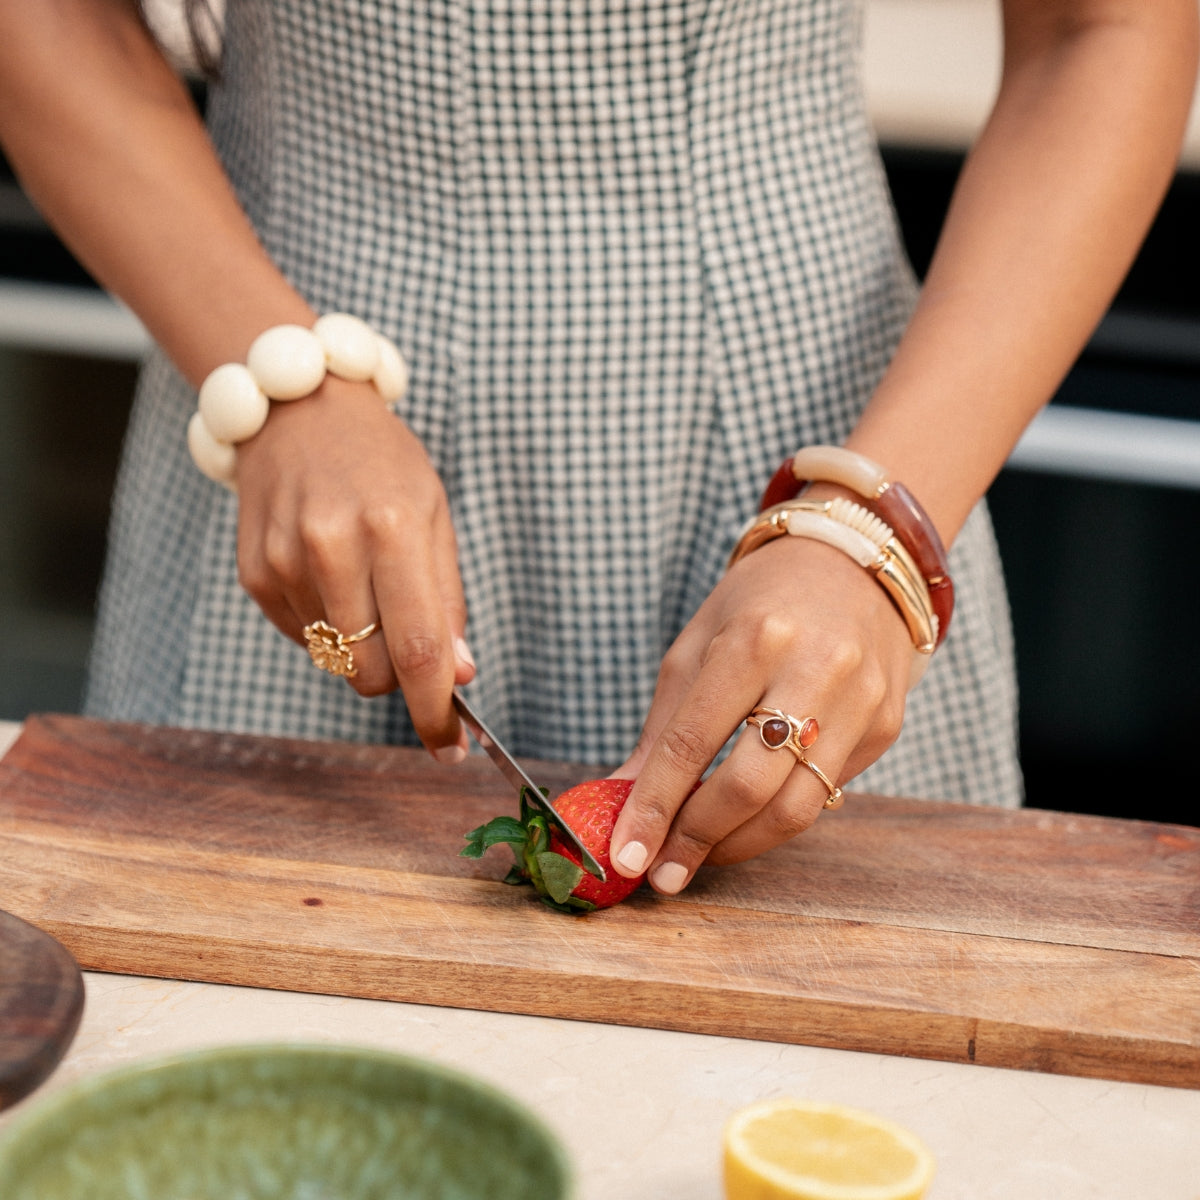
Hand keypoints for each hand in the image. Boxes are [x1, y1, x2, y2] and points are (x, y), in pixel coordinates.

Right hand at [234, 376, 472, 759]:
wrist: (299, 413)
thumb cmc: (382, 463)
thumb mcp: (434, 515)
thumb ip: (447, 599)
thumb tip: (458, 674)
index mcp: (390, 527)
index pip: (418, 647)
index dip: (436, 708)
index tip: (452, 746)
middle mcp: (330, 545)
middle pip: (374, 670)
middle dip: (403, 677)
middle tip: (415, 641)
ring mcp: (284, 562)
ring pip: (338, 662)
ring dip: (365, 650)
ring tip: (368, 586)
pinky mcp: (255, 574)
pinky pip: (305, 640)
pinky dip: (330, 628)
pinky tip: (333, 577)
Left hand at [608, 535, 914, 893]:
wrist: (852, 563)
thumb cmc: (759, 603)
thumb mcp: (697, 645)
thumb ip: (664, 728)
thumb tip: (623, 798)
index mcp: (754, 638)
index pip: (692, 743)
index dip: (654, 809)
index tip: (625, 854)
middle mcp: (814, 668)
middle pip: (749, 787)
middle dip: (696, 840)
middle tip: (664, 872)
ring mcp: (861, 700)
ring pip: (796, 808)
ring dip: (738, 844)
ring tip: (701, 852)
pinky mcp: (887, 724)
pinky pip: (825, 792)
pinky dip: (778, 815)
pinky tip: (748, 816)